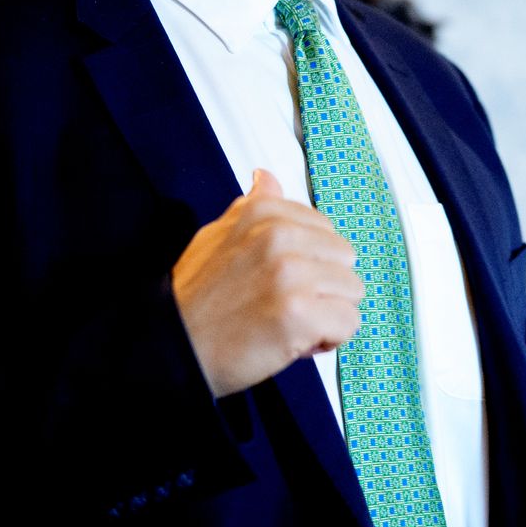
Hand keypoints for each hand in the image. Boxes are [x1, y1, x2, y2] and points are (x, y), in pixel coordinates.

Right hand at [171, 169, 362, 397]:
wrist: (173, 348)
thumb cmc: (197, 300)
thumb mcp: (217, 236)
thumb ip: (251, 207)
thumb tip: (267, 178)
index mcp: (263, 213)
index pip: (327, 230)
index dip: (310, 262)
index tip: (281, 279)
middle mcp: (279, 236)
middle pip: (345, 260)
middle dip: (324, 287)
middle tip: (286, 305)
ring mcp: (290, 274)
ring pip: (351, 292)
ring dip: (327, 314)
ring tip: (289, 323)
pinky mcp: (299, 314)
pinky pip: (348, 324)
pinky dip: (328, 339)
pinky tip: (297, 342)